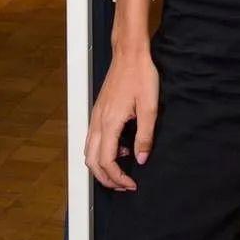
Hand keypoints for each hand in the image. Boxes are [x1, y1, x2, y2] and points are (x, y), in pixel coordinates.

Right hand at [84, 42, 158, 190]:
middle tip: (125, 185)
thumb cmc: (141, 76)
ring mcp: (95, 117)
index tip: (132, 183)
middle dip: (107, 178)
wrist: (129, 54)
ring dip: (102, 167)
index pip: (107, 161)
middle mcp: (98, 122)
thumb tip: (140, 159)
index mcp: (110, 123)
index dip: (118, 177)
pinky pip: (93, 140)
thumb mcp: (150, 107)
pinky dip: (101, 153)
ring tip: (121, 172)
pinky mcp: (98, 112)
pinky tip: (121, 149)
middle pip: (92, 161)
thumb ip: (145, 136)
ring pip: (89, 152)